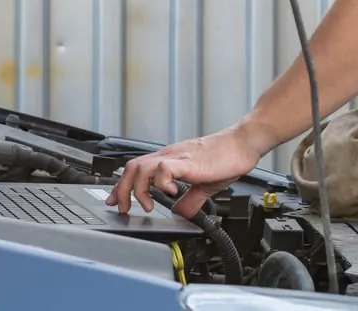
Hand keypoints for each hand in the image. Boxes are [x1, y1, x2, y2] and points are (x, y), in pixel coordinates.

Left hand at [105, 125, 262, 216]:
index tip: (115, 201)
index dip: (121, 186)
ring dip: (138, 189)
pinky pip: (164, 168)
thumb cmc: (226, 158)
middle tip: (123, 209)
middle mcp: (169, 156)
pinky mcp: (188, 161)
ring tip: (147, 205)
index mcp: (171, 160)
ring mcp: (177, 157)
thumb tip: (180, 213)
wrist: (242, 144)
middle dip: (121, 190)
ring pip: (141, 167)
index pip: (136, 169)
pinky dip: (161, 183)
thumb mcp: (204, 185)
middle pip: (131, 167)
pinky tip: (170, 193)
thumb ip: (190, 200)